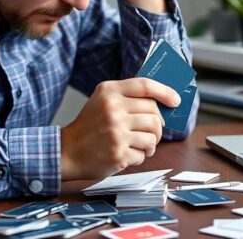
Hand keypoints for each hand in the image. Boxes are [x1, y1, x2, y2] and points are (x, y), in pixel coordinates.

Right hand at [59, 78, 179, 179]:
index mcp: (109, 92)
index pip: (145, 85)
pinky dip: (139, 156)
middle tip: (152, 132)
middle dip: (158, 125)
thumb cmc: (89, 126)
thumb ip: (128, 97)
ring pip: (153, 135)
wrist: (67, 151)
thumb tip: (164, 102)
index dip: (165, 92)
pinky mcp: (118, 153)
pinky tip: (127, 154)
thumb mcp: (102, 101)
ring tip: (141, 145)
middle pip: (154, 113)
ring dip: (151, 143)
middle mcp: (113, 109)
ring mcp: (116, 132)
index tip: (175, 101)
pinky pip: (143, 154)